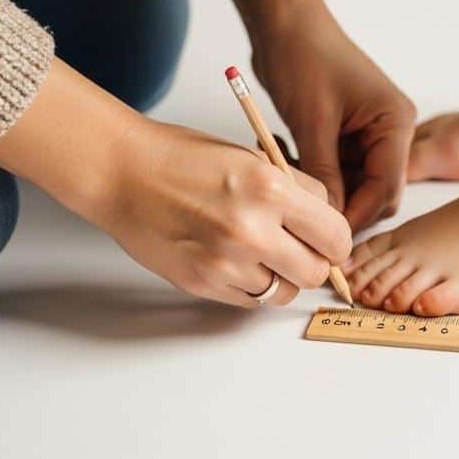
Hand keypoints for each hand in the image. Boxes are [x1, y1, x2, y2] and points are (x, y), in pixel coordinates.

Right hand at [97, 120, 351, 306]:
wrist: (123, 172)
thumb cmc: (183, 158)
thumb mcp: (252, 158)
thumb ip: (296, 190)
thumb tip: (328, 221)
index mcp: (271, 189)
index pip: (336, 234)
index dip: (335, 239)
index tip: (328, 239)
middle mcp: (252, 229)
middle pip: (316, 272)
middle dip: (314, 262)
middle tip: (299, 249)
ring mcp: (226, 262)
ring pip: (284, 292)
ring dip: (282, 277)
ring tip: (262, 253)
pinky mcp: (203, 283)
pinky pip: (250, 300)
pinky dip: (251, 286)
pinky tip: (236, 261)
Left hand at [251, 7, 415, 232]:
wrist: (282, 20)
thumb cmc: (303, 56)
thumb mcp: (312, 122)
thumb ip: (325, 175)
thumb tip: (328, 222)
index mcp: (396, 123)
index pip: (386, 188)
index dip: (355, 215)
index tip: (324, 237)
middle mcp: (390, 130)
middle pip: (374, 192)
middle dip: (338, 203)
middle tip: (299, 210)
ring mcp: (367, 132)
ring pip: (351, 184)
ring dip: (320, 186)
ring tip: (283, 167)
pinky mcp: (344, 132)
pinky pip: (334, 169)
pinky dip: (311, 171)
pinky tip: (283, 153)